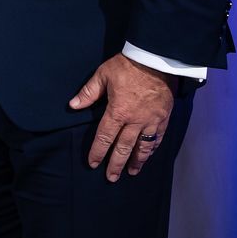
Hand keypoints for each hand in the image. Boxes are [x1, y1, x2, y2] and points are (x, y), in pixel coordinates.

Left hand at [69, 53, 174, 181]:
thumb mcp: (103, 75)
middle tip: (111, 177)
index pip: (105, 137)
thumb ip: (88, 92)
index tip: (94, 163)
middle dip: (116, 164)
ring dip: (136, 161)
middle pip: (124, 148)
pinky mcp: (163, 118)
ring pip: (143, 147)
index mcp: (117, 112)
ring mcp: (151, 121)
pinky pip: (157, 138)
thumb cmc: (126, 66)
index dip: (98, 152)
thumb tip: (73, 105)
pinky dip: (152, 149)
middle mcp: (134, 121)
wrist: (155, 60)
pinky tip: (148, 155)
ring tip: (131, 172)